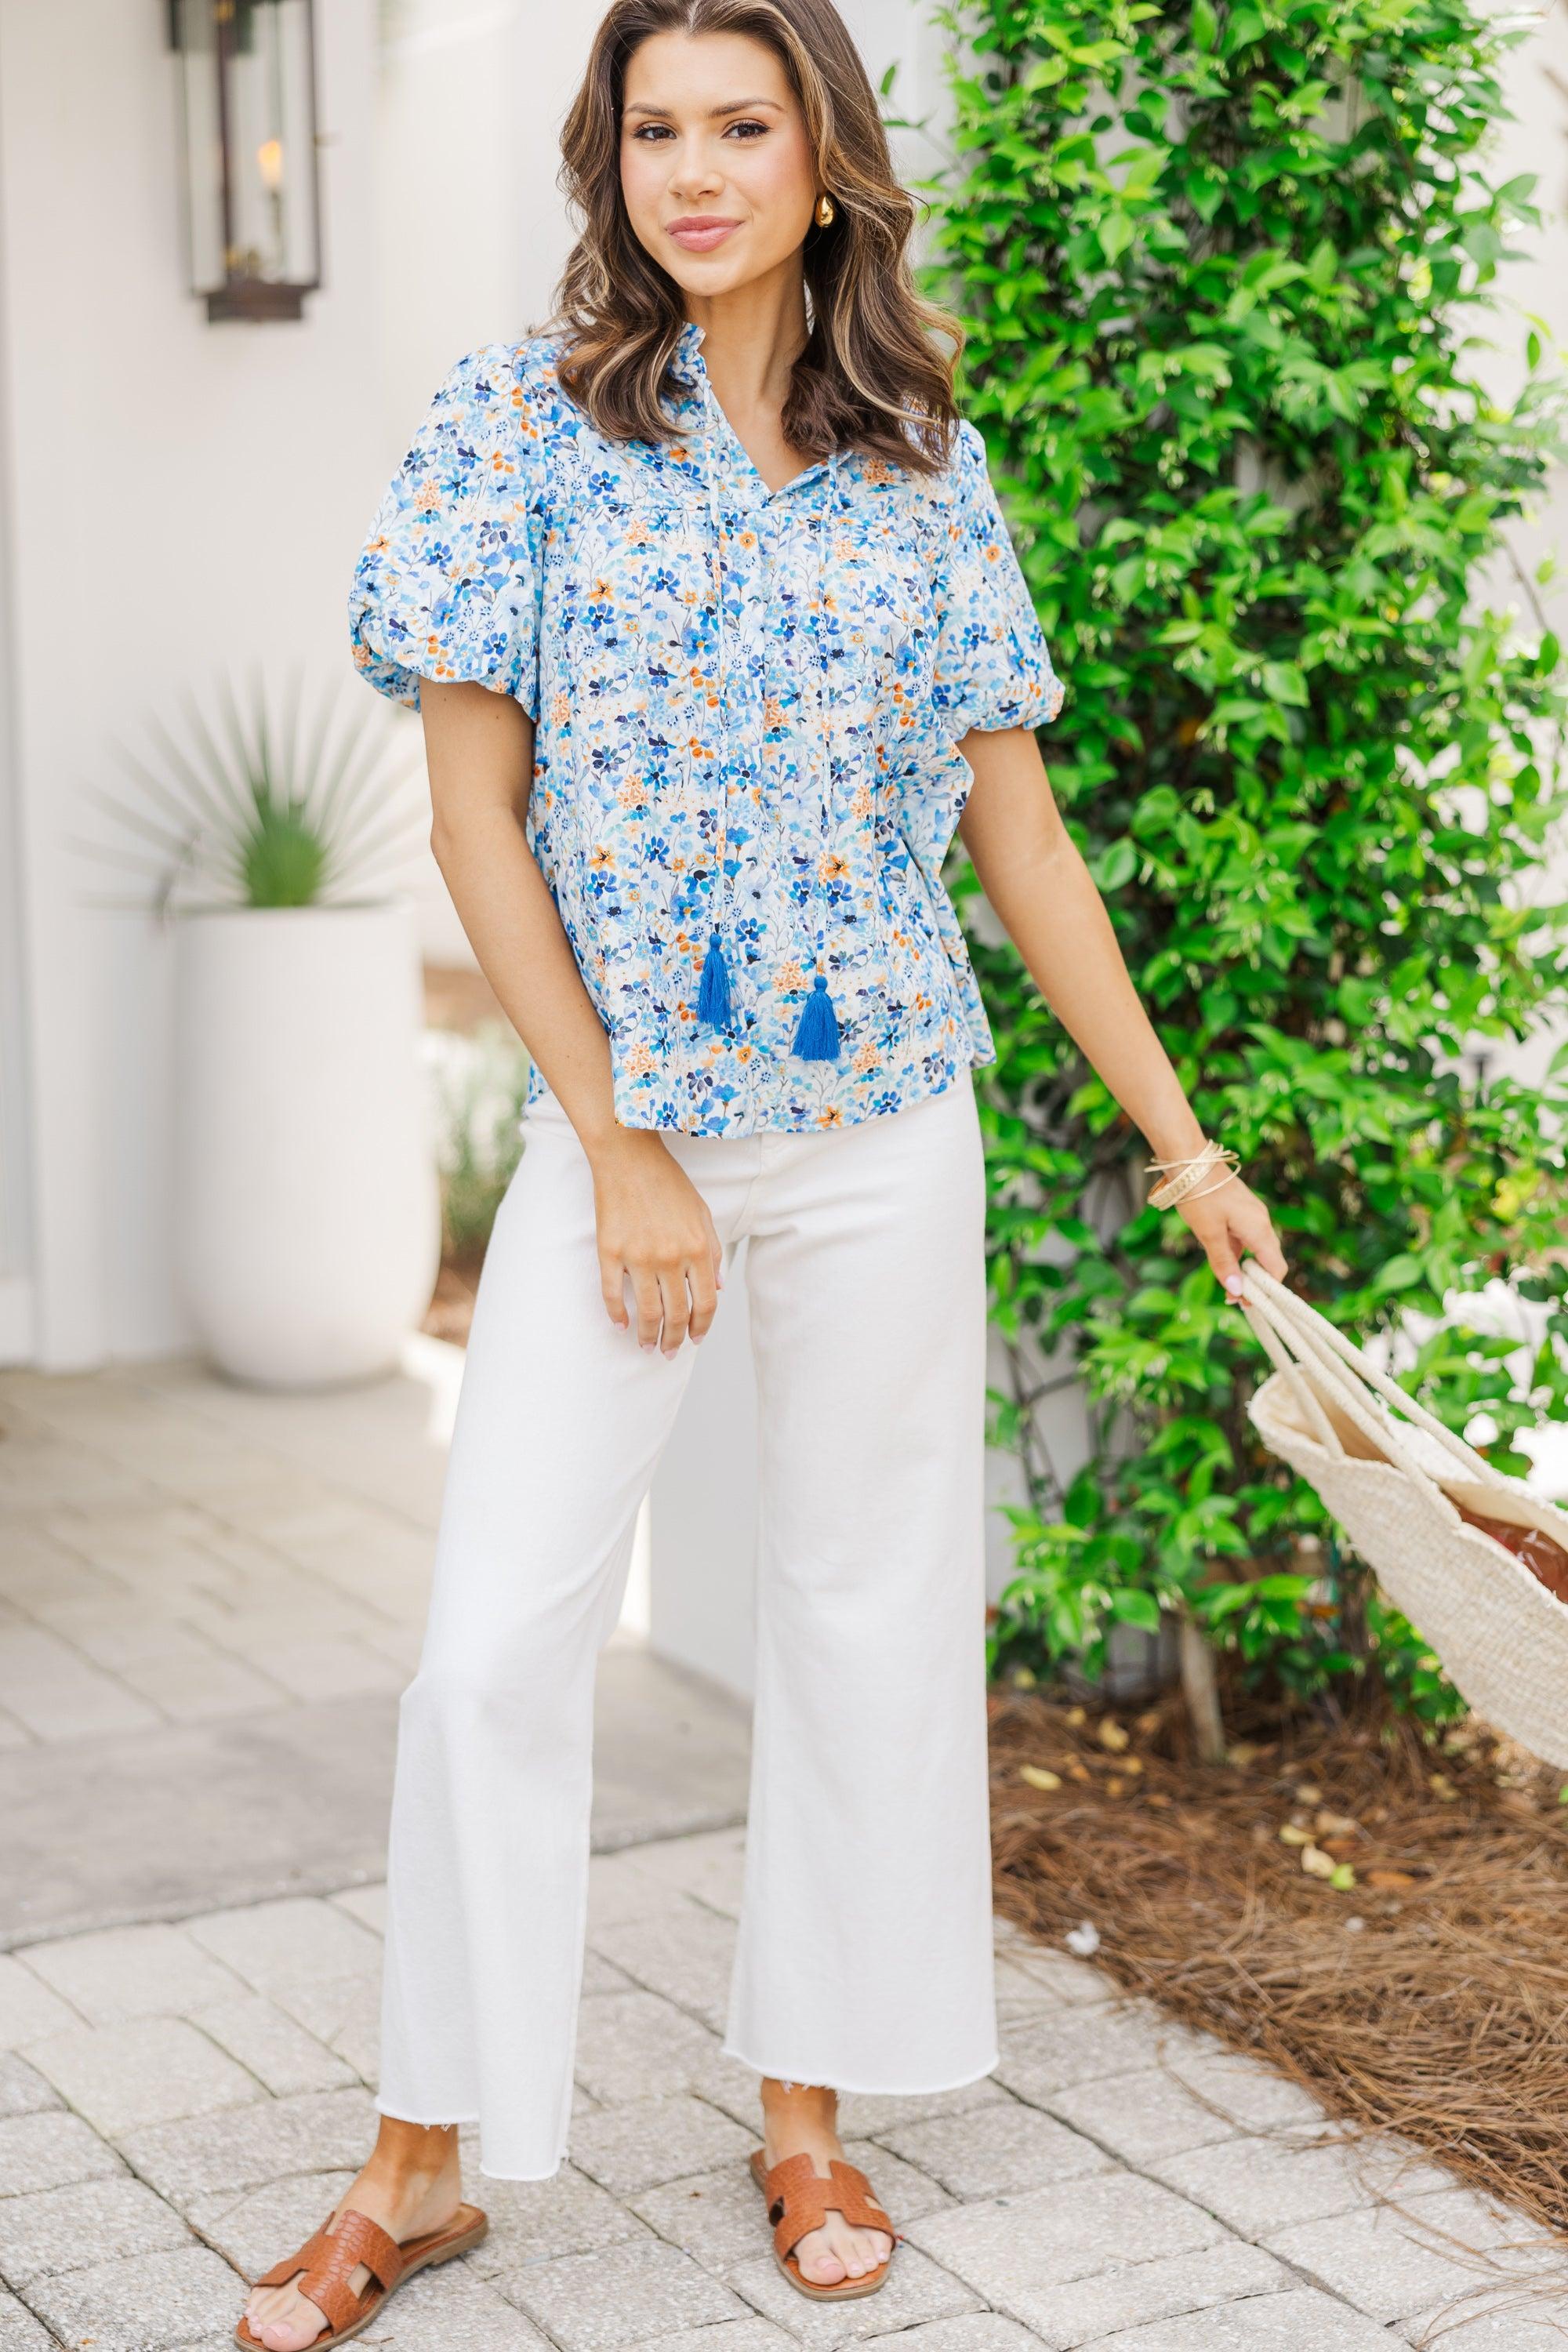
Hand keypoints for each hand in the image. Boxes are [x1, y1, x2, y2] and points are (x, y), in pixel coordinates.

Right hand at [590, 1131, 723, 1354]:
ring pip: (647, 1312)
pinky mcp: (610, 1251)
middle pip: (677, 1313)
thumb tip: (718, 1288)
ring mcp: (638, 1256)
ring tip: (646, 1346)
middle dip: (674, 1339)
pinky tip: (620, 1326)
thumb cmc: (668, 1182)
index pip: (706, 1302)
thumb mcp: (702, 1213)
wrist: (628, 1157)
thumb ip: (713, 1251)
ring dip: (648, 1335)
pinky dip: (616, 1315)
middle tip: (669, 1352)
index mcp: (697, 1248)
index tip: (695, 1339)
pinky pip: (612, 1294)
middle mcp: (670, 1257)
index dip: (702, 1326)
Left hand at [1178, 1172, 1287, 1302]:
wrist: (1190, 1161)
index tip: (1249, 1304)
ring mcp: (1251, 1216)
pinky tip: (1221, 1261)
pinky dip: (1237, 1253)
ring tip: (1227, 1287)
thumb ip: (1223, 1263)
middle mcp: (1261, 1222)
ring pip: (1255, 1250)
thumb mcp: (1209, 1234)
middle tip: (1234, 1299)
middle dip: (1255, 1282)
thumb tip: (1237, 1291)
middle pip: (1268, 1260)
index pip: (1276, 1268)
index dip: (1267, 1289)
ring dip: (1244, 1269)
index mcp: (1259, 1229)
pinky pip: (1244, 1238)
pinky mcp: (1240, 1211)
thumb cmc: (1200, 1196)